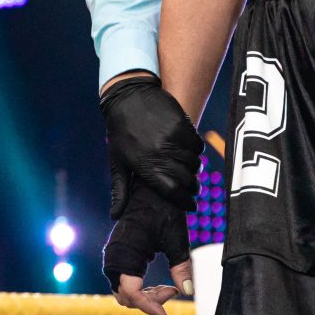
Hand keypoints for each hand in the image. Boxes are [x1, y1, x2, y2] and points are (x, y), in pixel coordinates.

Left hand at [101, 73, 201, 209]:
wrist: (127, 97)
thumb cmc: (121, 134)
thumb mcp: (117, 162)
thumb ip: (120, 190)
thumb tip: (116, 216)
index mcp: (145, 166)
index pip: (173, 191)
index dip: (185, 202)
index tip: (190, 206)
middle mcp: (161, 153)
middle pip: (188, 179)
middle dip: (192, 187)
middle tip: (192, 188)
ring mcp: (173, 138)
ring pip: (195, 162)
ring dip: (194, 168)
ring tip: (187, 167)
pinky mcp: (182, 125)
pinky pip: (198, 145)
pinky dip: (196, 151)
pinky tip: (187, 150)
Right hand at [103, 176, 193, 314]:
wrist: (152, 190)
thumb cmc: (164, 211)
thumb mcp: (176, 239)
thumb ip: (182, 266)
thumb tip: (188, 291)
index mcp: (125, 253)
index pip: (131, 292)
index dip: (148, 306)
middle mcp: (115, 257)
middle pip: (125, 296)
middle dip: (149, 301)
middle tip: (173, 291)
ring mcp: (115, 257)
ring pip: (124, 291)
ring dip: (146, 296)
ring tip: (170, 288)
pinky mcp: (120, 257)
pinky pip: (127, 282)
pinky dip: (143, 289)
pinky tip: (164, 284)